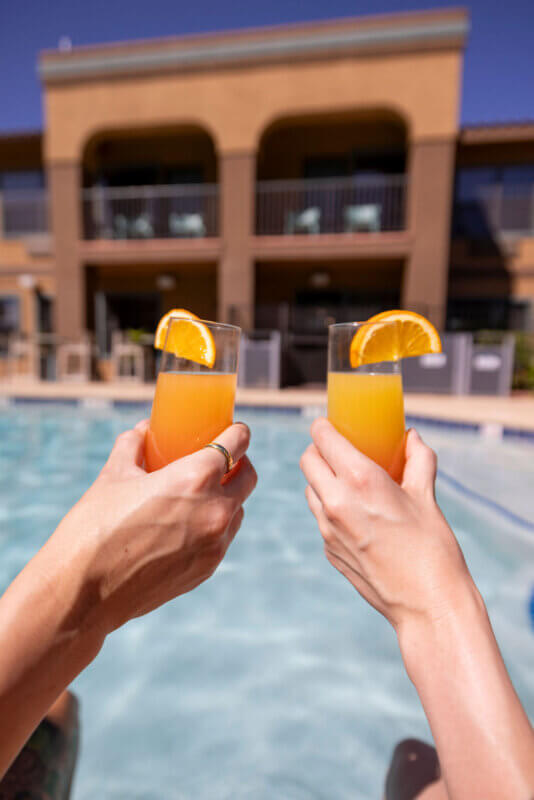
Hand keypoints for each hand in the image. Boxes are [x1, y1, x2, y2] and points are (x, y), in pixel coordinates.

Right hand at [49, 420, 256, 637]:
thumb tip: (144, 430)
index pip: (238, 443)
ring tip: (201, 494)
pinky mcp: (208, 569)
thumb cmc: (95, 526)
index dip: (238, 432)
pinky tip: (188, 525)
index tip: (233, 429)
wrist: (83, 592)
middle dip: (239, 463)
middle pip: (248, 477)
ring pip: (238, 510)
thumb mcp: (113, 475)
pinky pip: (222, 538)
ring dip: (228, 497)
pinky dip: (214, 526)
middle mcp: (216, 510)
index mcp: (196, 478)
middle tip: (221, 460)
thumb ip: (134, 445)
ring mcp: (216, 544)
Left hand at [300, 419, 471, 633]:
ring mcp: (327, 529)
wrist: (427, 606)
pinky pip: (320, 518)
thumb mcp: (427, 497)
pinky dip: (330, 508)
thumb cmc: (433, 549)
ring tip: (349, 483)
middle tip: (339, 452)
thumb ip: (418, 460)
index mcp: (361, 480)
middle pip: (307, 460)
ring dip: (322, 480)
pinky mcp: (328, 551)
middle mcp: (336, 501)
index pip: (322, 437)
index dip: (325, 426)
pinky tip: (357, 516)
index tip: (333, 425)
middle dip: (319, 450)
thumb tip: (411, 437)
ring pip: (309, 490)